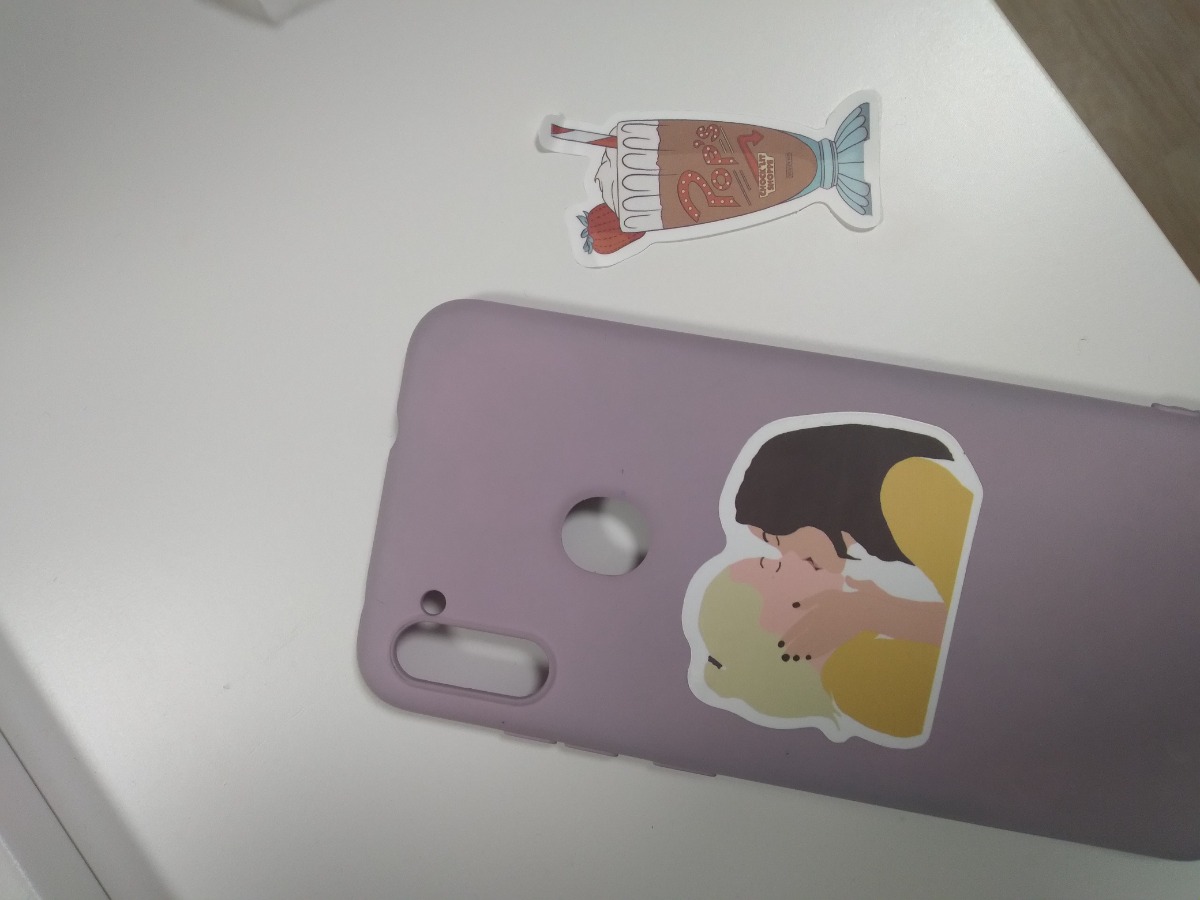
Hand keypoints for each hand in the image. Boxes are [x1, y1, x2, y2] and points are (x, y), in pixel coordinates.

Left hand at [777, 577, 880, 663]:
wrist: (863, 611)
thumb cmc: (843, 600)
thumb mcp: (825, 595)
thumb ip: (809, 601)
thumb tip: (794, 606)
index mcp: (815, 615)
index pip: (798, 629)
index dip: (789, 637)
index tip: (781, 644)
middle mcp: (819, 628)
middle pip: (803, 640)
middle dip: (793, 648)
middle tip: (784, 656)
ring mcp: (828, 636)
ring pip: (812, 646)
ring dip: (802, 653)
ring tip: (794, 658)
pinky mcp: (837, 641)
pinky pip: (824, 649)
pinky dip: (816, 653)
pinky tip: (810, 656)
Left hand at [779, 577, 947, 663]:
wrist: (888, 612)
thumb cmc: (880, 599)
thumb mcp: (868, 587)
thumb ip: (858, 584)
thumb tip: (853, 579)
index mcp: (837, 596)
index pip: (816, 602)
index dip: (804, 607)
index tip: (793, 612)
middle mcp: (833, 609)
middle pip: (810, 624)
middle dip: (794, 637)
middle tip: (781, 647)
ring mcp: (838, 622)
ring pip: (815, 636)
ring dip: (801, 647)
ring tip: (789, 656)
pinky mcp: (845, 634)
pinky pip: (829, 643)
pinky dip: (818, 649)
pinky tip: (808, 657)